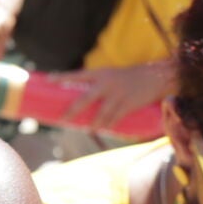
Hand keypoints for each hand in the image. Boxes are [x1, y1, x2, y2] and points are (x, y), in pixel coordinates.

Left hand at [55, 61, 173, 129]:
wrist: (154, 76)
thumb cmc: (128, 77)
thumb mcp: (111, 76)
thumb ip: (97, 86)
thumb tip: (82, 103)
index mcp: (100, 74)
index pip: (77, 75)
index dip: (62, 77)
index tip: (48, 80)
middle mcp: (107, 83)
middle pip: (85, 99)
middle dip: (72, 110)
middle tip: (63, 119)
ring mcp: (118, 94)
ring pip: (100, 114)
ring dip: (93, 124)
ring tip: (87, 129)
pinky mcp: (128, 104)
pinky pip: (115, 118)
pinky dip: (108, 125)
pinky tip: (104, 129)